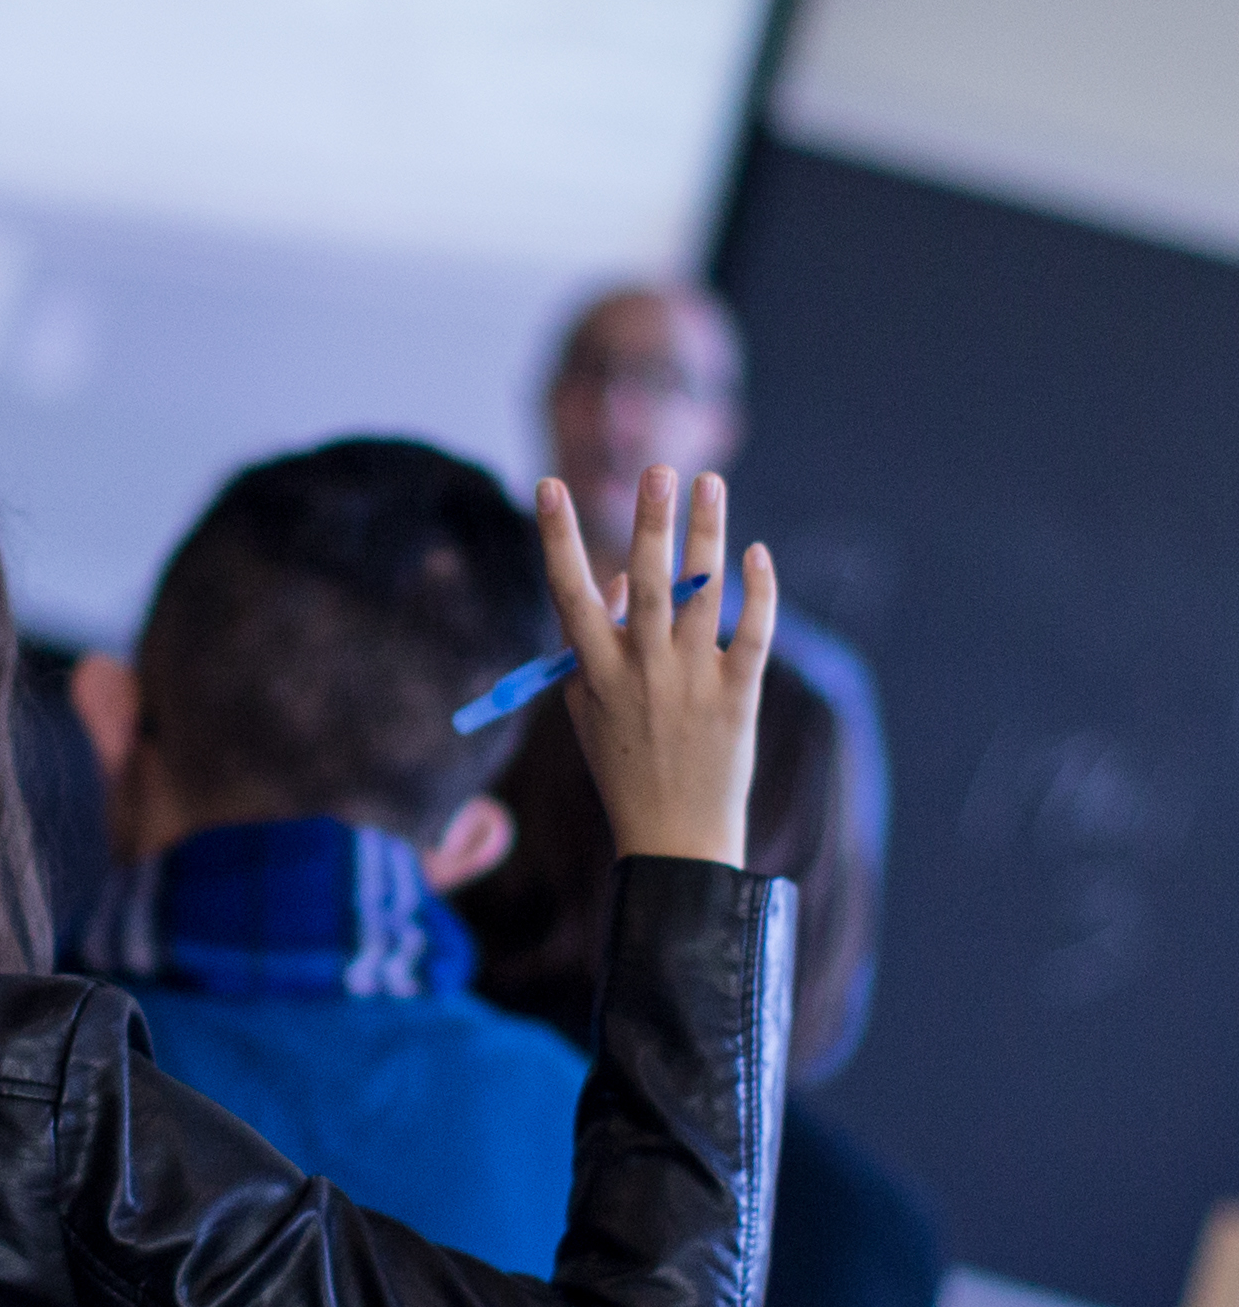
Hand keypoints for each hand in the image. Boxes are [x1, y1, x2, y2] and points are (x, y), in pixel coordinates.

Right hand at [536, 464, 773, 867]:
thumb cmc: (623, 767)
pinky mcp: (736, 696)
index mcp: (594, 674)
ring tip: (709, 483)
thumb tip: (614, 576)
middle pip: (642, 582)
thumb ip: (593, 645)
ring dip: (707, 533)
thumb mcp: (587, 709)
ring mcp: (691, 682)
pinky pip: (751, 632)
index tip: (549, 486)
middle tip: (658, 469)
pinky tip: (757, 553)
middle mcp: (641, 671)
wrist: (673, 837)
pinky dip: (757, 591)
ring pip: (701, 594)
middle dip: (649, 522)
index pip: (569, 593)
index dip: (557, 538)